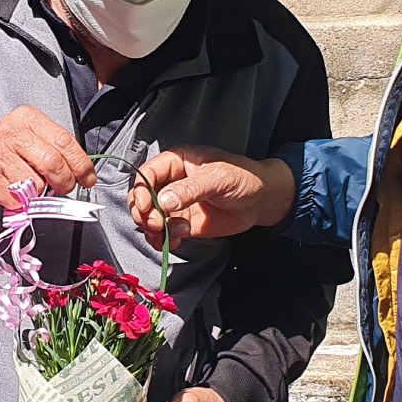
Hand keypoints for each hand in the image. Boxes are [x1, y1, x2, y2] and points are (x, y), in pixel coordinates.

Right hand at [0, 106, 96, 206]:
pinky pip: (17, 199)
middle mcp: (11, 132)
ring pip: (36, 184)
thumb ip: (57, 148)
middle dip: (65, 182)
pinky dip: (22, 202)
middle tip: (65, 187)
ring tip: (31, 184)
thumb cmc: (10, 147)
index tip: (87, 178)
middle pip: (52, 163)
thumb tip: (82, 174)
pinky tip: (16, 190)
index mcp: (28, 118)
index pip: (64, 141)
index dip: (81, 164)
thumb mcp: (33, 134)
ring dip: (40, 193)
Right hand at [128, 145, 295, 246]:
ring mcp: (176, 204)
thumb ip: (190, 188)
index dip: (140, 190)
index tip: (145, 207)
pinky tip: (176, 240)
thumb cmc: (243, 178)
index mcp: (176, 162)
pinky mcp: (183, 223)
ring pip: (150, 218)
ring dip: (153, 230)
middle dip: (144, 214)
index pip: (147, 174)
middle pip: (142, 198)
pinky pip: (164, 233)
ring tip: (169, 235)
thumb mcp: (217, 178)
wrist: (261, 200)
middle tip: (156, 224)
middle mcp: (171, 182)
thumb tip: (164, 201)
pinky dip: (164, 240)